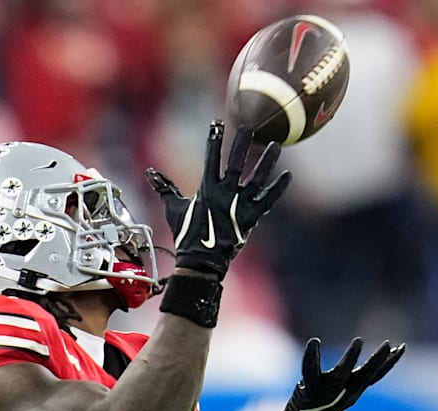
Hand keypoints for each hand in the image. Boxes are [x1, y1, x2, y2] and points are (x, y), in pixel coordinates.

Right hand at [145, 119, 290, 278]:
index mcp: (206, 188)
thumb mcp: (174, 208)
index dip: (214, 140)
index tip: (217, 123)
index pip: (211, 158)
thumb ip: (165, 188)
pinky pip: (267, 200)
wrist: (201, 260)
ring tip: (276, 146)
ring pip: (256, 179)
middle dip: (241, 144)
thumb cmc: (187, 234)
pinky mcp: (251, 217)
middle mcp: (224, 193)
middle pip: (236, 163)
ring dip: (267, 162)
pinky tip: (286, 176)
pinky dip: (277, 189)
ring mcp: (239, 205)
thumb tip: (150, 173)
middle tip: (249, 127)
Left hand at [274, 337, 405, 410]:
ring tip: (359, 342)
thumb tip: (372, 367)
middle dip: (377, 361)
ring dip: (350, 359)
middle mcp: (343, 392)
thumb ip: (357, 379)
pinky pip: (309, 371)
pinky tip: (314, 342)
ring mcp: (326, 392)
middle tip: (388, 344)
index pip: (374, 375)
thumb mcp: (344, 393)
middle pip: (364, 376)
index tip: (401, 347)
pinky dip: (311, 357)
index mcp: (353, 391)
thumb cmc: (322, 404)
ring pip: (341, 374)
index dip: (388, 363)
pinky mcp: (308, 390)